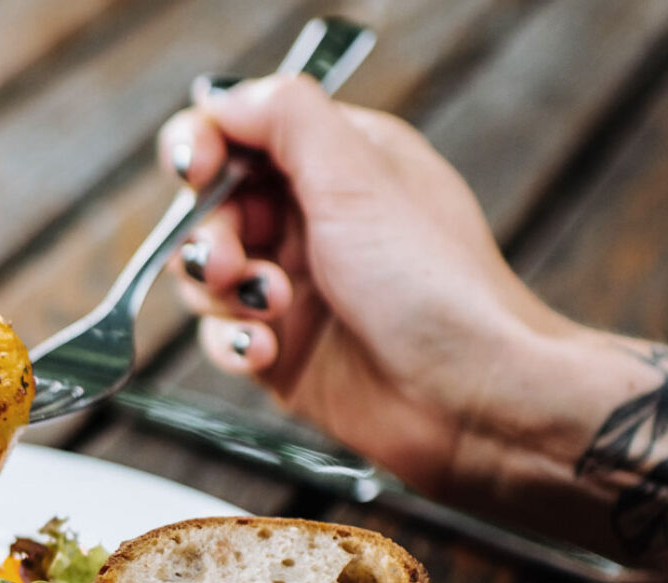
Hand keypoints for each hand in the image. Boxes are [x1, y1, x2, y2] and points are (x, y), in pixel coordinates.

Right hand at [160, 74, 571, 495]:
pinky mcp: (282, 352)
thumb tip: (224, 100)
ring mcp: (295, 290)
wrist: (470, 396)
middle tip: (224, 262)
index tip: (196, 171)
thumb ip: (286, 118)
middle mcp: (313, 222)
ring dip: (219, 293)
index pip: (242, 134)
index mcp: (338, 163)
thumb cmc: (436, 285)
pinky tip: (266, 352)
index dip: (205, 147)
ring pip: (203, 277)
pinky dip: (231, 344)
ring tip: (269, 309)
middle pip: (210, 209)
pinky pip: (220, 338)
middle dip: (206, 235)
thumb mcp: (358, 175)